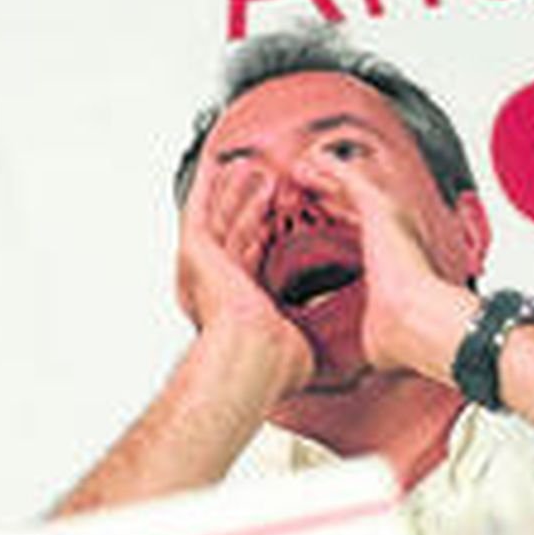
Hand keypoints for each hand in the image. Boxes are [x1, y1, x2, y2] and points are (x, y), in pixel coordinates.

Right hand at [175, 164, 312, 393]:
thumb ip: (309, 345)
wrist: (254, 355)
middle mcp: (216, 286)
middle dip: (248, 206)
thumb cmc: (275, 363)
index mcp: (239, 307)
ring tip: (247, 166)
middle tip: (263, 180)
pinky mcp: (197, 252)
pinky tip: (217, 166)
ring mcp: (204, 268)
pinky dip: (208, 187)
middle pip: (233, 234)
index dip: (262, 238)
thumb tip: (336, 367)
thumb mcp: (299, 350)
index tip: (275, 222)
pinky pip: (202, 209)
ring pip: (219, 218)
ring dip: (233, 191)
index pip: (251, 263)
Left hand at [305, 159, 477, 379]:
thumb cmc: (403, 336)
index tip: (314, 219)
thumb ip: (360, 334)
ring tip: (300, 169)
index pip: (363, 231)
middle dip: (329, 193)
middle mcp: (395, 233)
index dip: (338, 220)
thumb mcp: (371, 334)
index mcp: (394, 259)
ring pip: (351, 185)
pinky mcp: (380, 207)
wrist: (416, 324)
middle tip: (304, 187)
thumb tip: (348, 368)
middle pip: (356, 203)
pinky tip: (306, 165)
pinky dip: (327, 169)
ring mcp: (390, 217)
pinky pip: (348, 177)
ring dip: (325, 176)